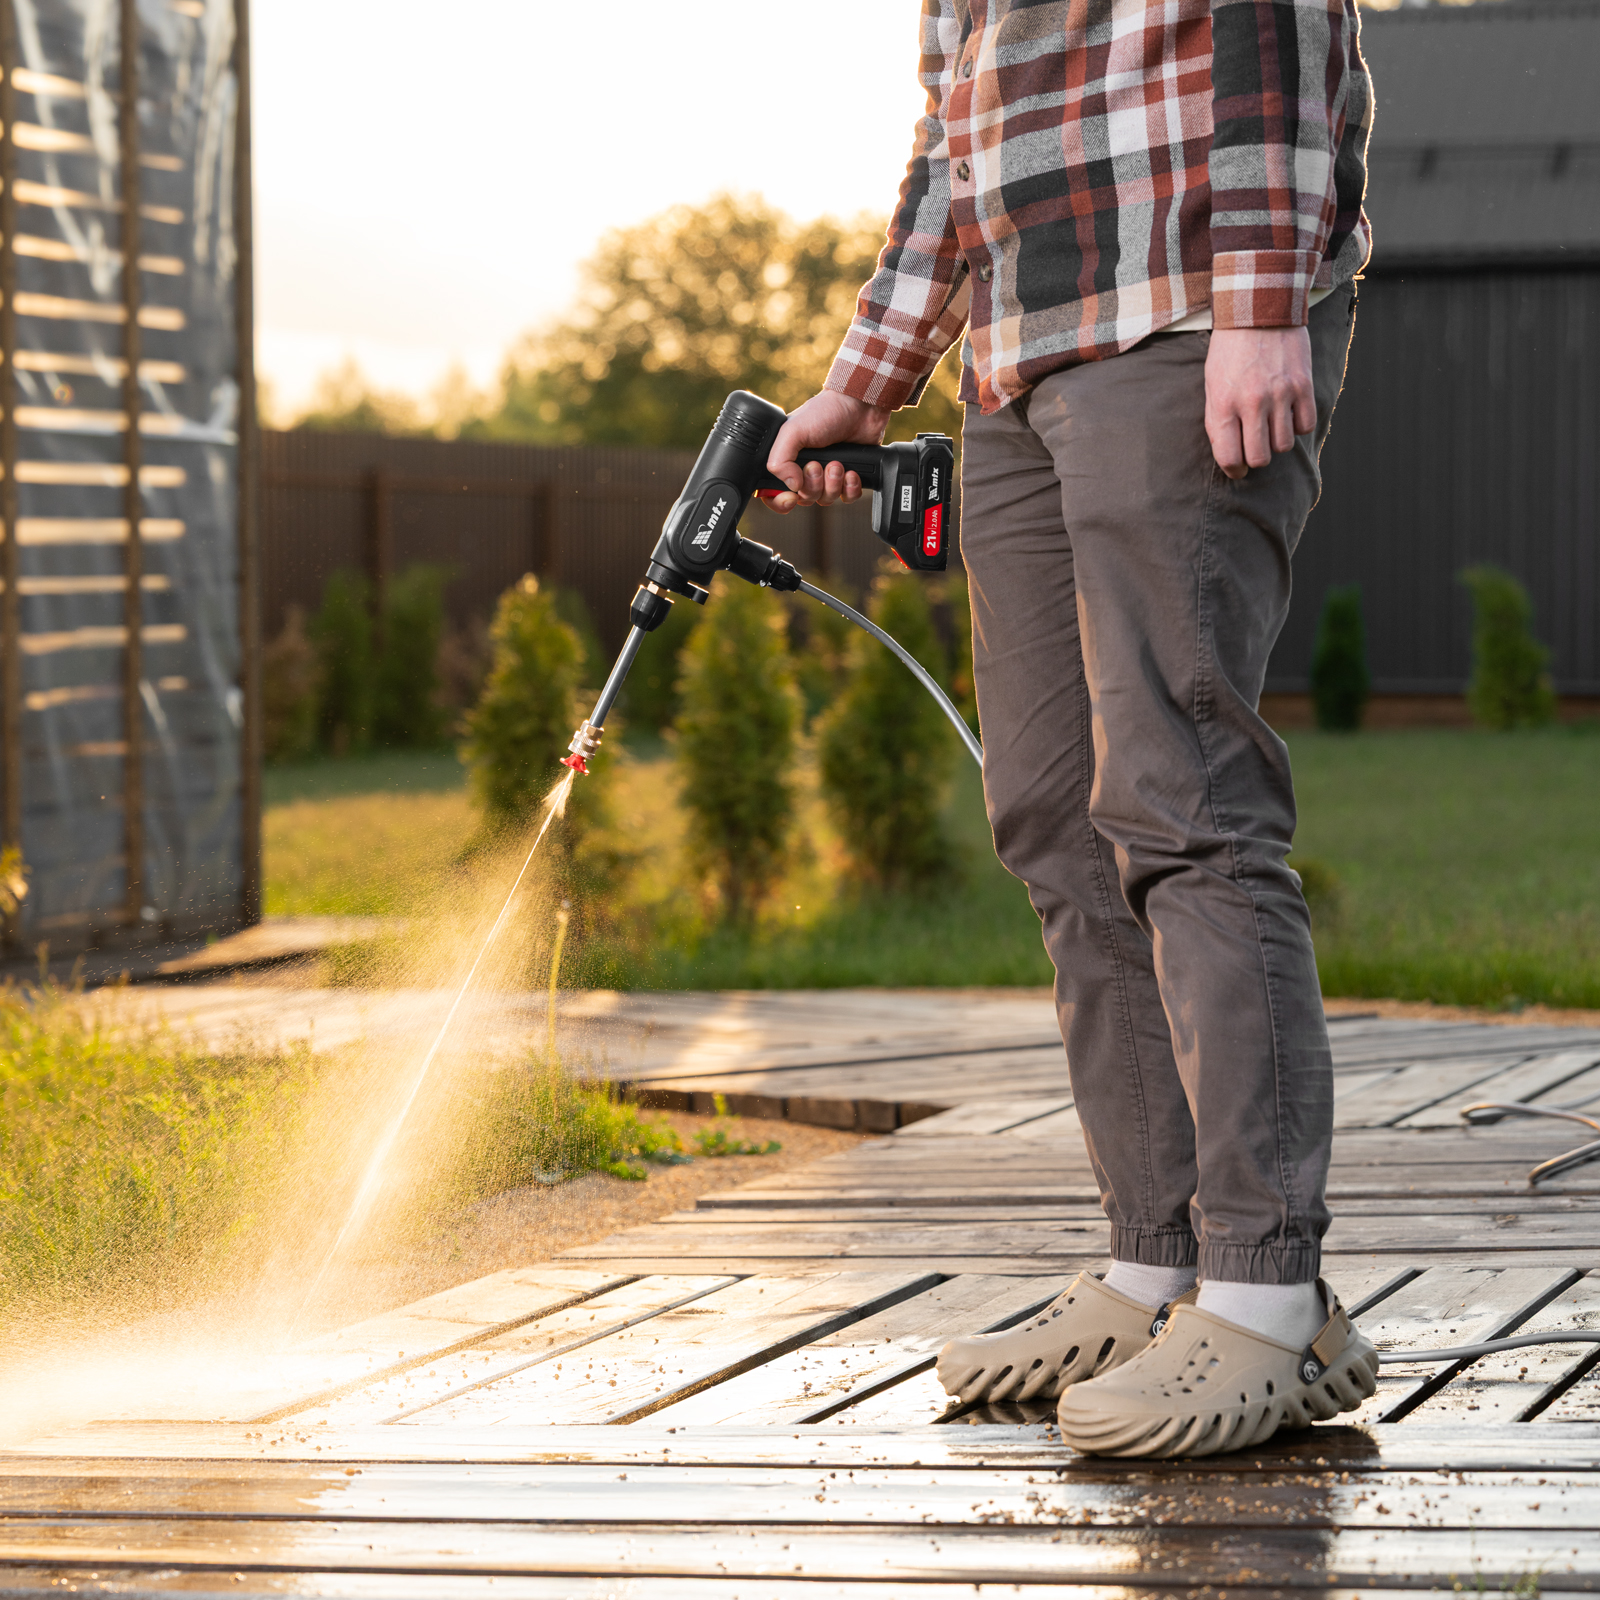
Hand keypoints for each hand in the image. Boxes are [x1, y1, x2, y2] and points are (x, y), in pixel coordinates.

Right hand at [763, 391, 890, 513]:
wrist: (860, 406)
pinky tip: (852, 472)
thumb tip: (791, 486)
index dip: (780, 501)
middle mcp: (804, 470)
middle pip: (803, 499)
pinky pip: (847, 497)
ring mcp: (827, 475)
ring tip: (837, 464)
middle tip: (818, 465)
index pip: (773, 493)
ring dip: (832, 484)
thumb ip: (779, 460)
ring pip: (825, 499)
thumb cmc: (825, 412)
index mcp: (786, 460)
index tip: (792, 497)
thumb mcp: (792, 431)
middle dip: (813, 485)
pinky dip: (850, 488)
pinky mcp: (848, 477)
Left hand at [1204, 326, 1315, 480]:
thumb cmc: (1230, 352)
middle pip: (1260, 458)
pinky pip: (1306, 426)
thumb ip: (1218, 420)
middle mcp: (1253, 402)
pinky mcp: (1303, 385)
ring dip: (1277, 441)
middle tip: (1255, 448)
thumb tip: (1229, 455)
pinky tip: (1289, 414)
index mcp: (1224, 404)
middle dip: (1256, 459)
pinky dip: (1298, 426)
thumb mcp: (1212, 385)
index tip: (1238, 469)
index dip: (1234, 470)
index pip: (1230, 457)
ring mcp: (1281, 394)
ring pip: (1284, 446)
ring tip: (1271, 426)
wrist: (1259, 310)